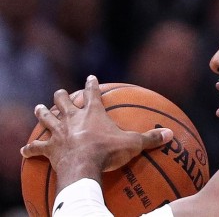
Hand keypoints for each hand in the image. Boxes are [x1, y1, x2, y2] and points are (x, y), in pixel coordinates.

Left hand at [21, 75, 172, 191]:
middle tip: (61, 92)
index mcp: (92, 113)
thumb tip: (171, 134)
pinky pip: (37, 148)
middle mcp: (73, 118)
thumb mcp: (133, 143)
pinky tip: (24, 151)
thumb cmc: (108, 150)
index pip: (93, 93)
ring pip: (47, 118)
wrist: (83, 164)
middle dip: (62, 96)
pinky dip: (31, 149)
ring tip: (39, 108)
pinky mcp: (50, 148)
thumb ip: (151, 138)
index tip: (91, 76)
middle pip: (64, 102)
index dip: (92, 84)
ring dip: (43, 113)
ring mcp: (59, 133)